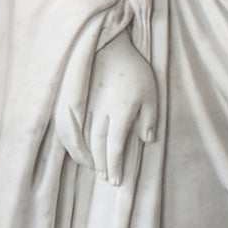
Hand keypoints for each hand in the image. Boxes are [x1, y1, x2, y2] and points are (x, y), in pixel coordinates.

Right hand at [70, 36, 157, 184]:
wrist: (109, 47)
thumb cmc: (134, 70)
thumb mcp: (151, 93)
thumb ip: (149, 118)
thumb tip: (147, 139)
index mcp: (120, 113)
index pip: (115, 146)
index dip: (116, 165)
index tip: (116, 180)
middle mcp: (101, 114)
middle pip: (99, 146)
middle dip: (103, 165)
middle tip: (108, 179)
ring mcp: (88, 108)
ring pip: (86, 138)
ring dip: (91, 157)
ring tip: (97, 169)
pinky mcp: (80, 101)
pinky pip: (77, 128)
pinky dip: (78, 142)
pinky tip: (82, 150)